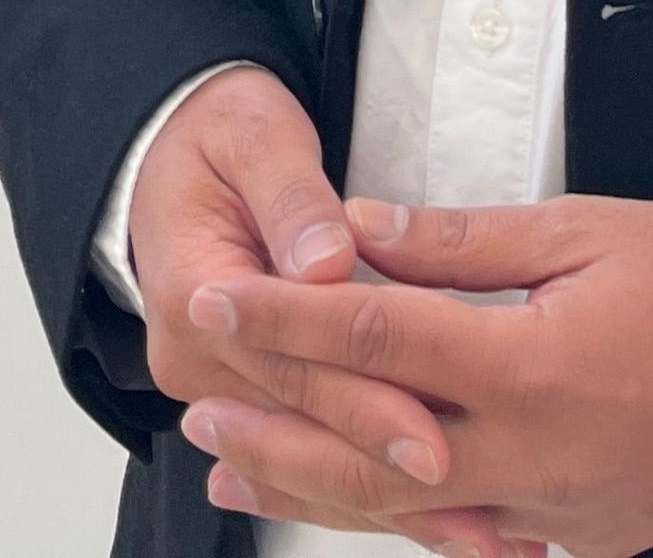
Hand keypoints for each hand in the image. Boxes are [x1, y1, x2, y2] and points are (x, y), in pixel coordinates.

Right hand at [130, 69, 448, 490]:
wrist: (169, 150)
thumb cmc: (221, 133)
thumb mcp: (255, 135)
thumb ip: (294, 199)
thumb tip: (326, 261)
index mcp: (192, 291)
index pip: (291, 363)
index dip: (367, 400)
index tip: (435, 432)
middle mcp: (198, 358)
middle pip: (308, 422)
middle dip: (393, 464)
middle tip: (476, 503)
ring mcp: (220, 385)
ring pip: (315, 453)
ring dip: (398, 500)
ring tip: (484, 537)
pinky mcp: (253, 396)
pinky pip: (317, 451)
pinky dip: (382, 491)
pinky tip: (448, 522)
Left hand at [180, 195, 652, 557]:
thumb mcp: (587, 234)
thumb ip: (465, 242)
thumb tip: (362, 232)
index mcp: (527, 366)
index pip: (372, 338)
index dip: (282, 318)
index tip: (215, 299)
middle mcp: (525, 453)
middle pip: (365, 452)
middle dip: (271, 429)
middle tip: (194, 408)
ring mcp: (546, 507)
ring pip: (400, 509)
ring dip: (308, 485)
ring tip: (234, 466)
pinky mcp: (568, 533)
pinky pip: (459, 531)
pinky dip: (388, 517)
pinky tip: (344, 503)